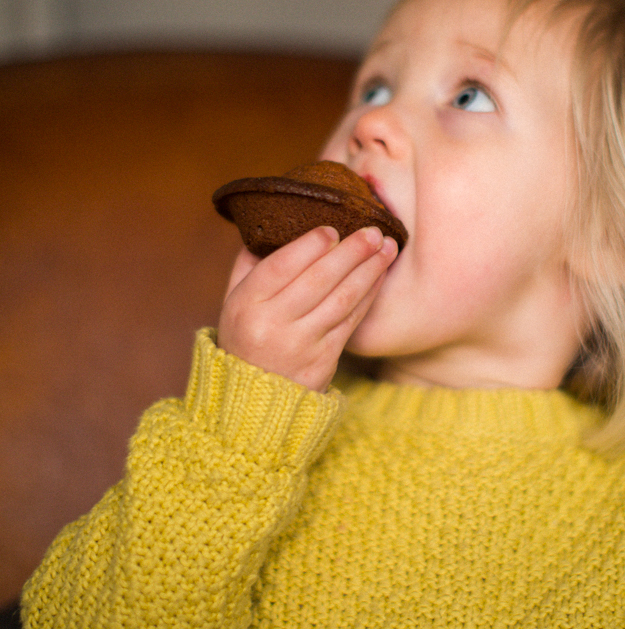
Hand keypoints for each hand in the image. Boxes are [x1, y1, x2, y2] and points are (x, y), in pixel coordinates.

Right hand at [217, 225, 397, 391]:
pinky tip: (379, 276)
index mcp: (246, 304)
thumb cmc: (245, 339)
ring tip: (387, 247)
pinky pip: (351, 320)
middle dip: (350, 252)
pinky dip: (368, 295)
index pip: (281, 266)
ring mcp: (300, 344)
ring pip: (341, 299)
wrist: (253, 401)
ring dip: (369, 270)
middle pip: (318, 279)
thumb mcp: (234, 302)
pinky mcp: (324, 360)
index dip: (310, 245)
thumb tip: (273, 227)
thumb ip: (250, 265)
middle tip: (373, 231)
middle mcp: (272, 324)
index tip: (333, 229)